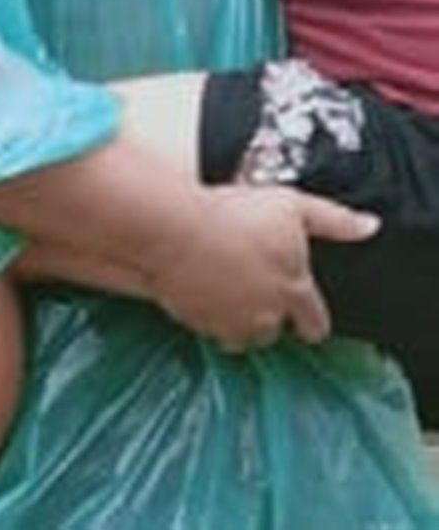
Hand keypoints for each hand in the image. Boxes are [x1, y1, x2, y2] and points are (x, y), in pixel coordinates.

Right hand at [142, 186, 376, 352]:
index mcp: (294, 290)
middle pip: (274, 332)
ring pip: (241, 335)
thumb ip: (333, 220)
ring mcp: (229, 322)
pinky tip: (197, 292)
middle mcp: (265, 315)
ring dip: (236, 320)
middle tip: (254, 292)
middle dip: (268, 317)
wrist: (172, 231)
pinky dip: (205, 314)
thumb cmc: (229, 216)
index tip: (305, 315)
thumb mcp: (291, 206)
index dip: (312, 320)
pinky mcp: (196, 322)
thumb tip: (368, 227)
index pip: (315, 322)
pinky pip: (206, 327)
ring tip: (224, 294)